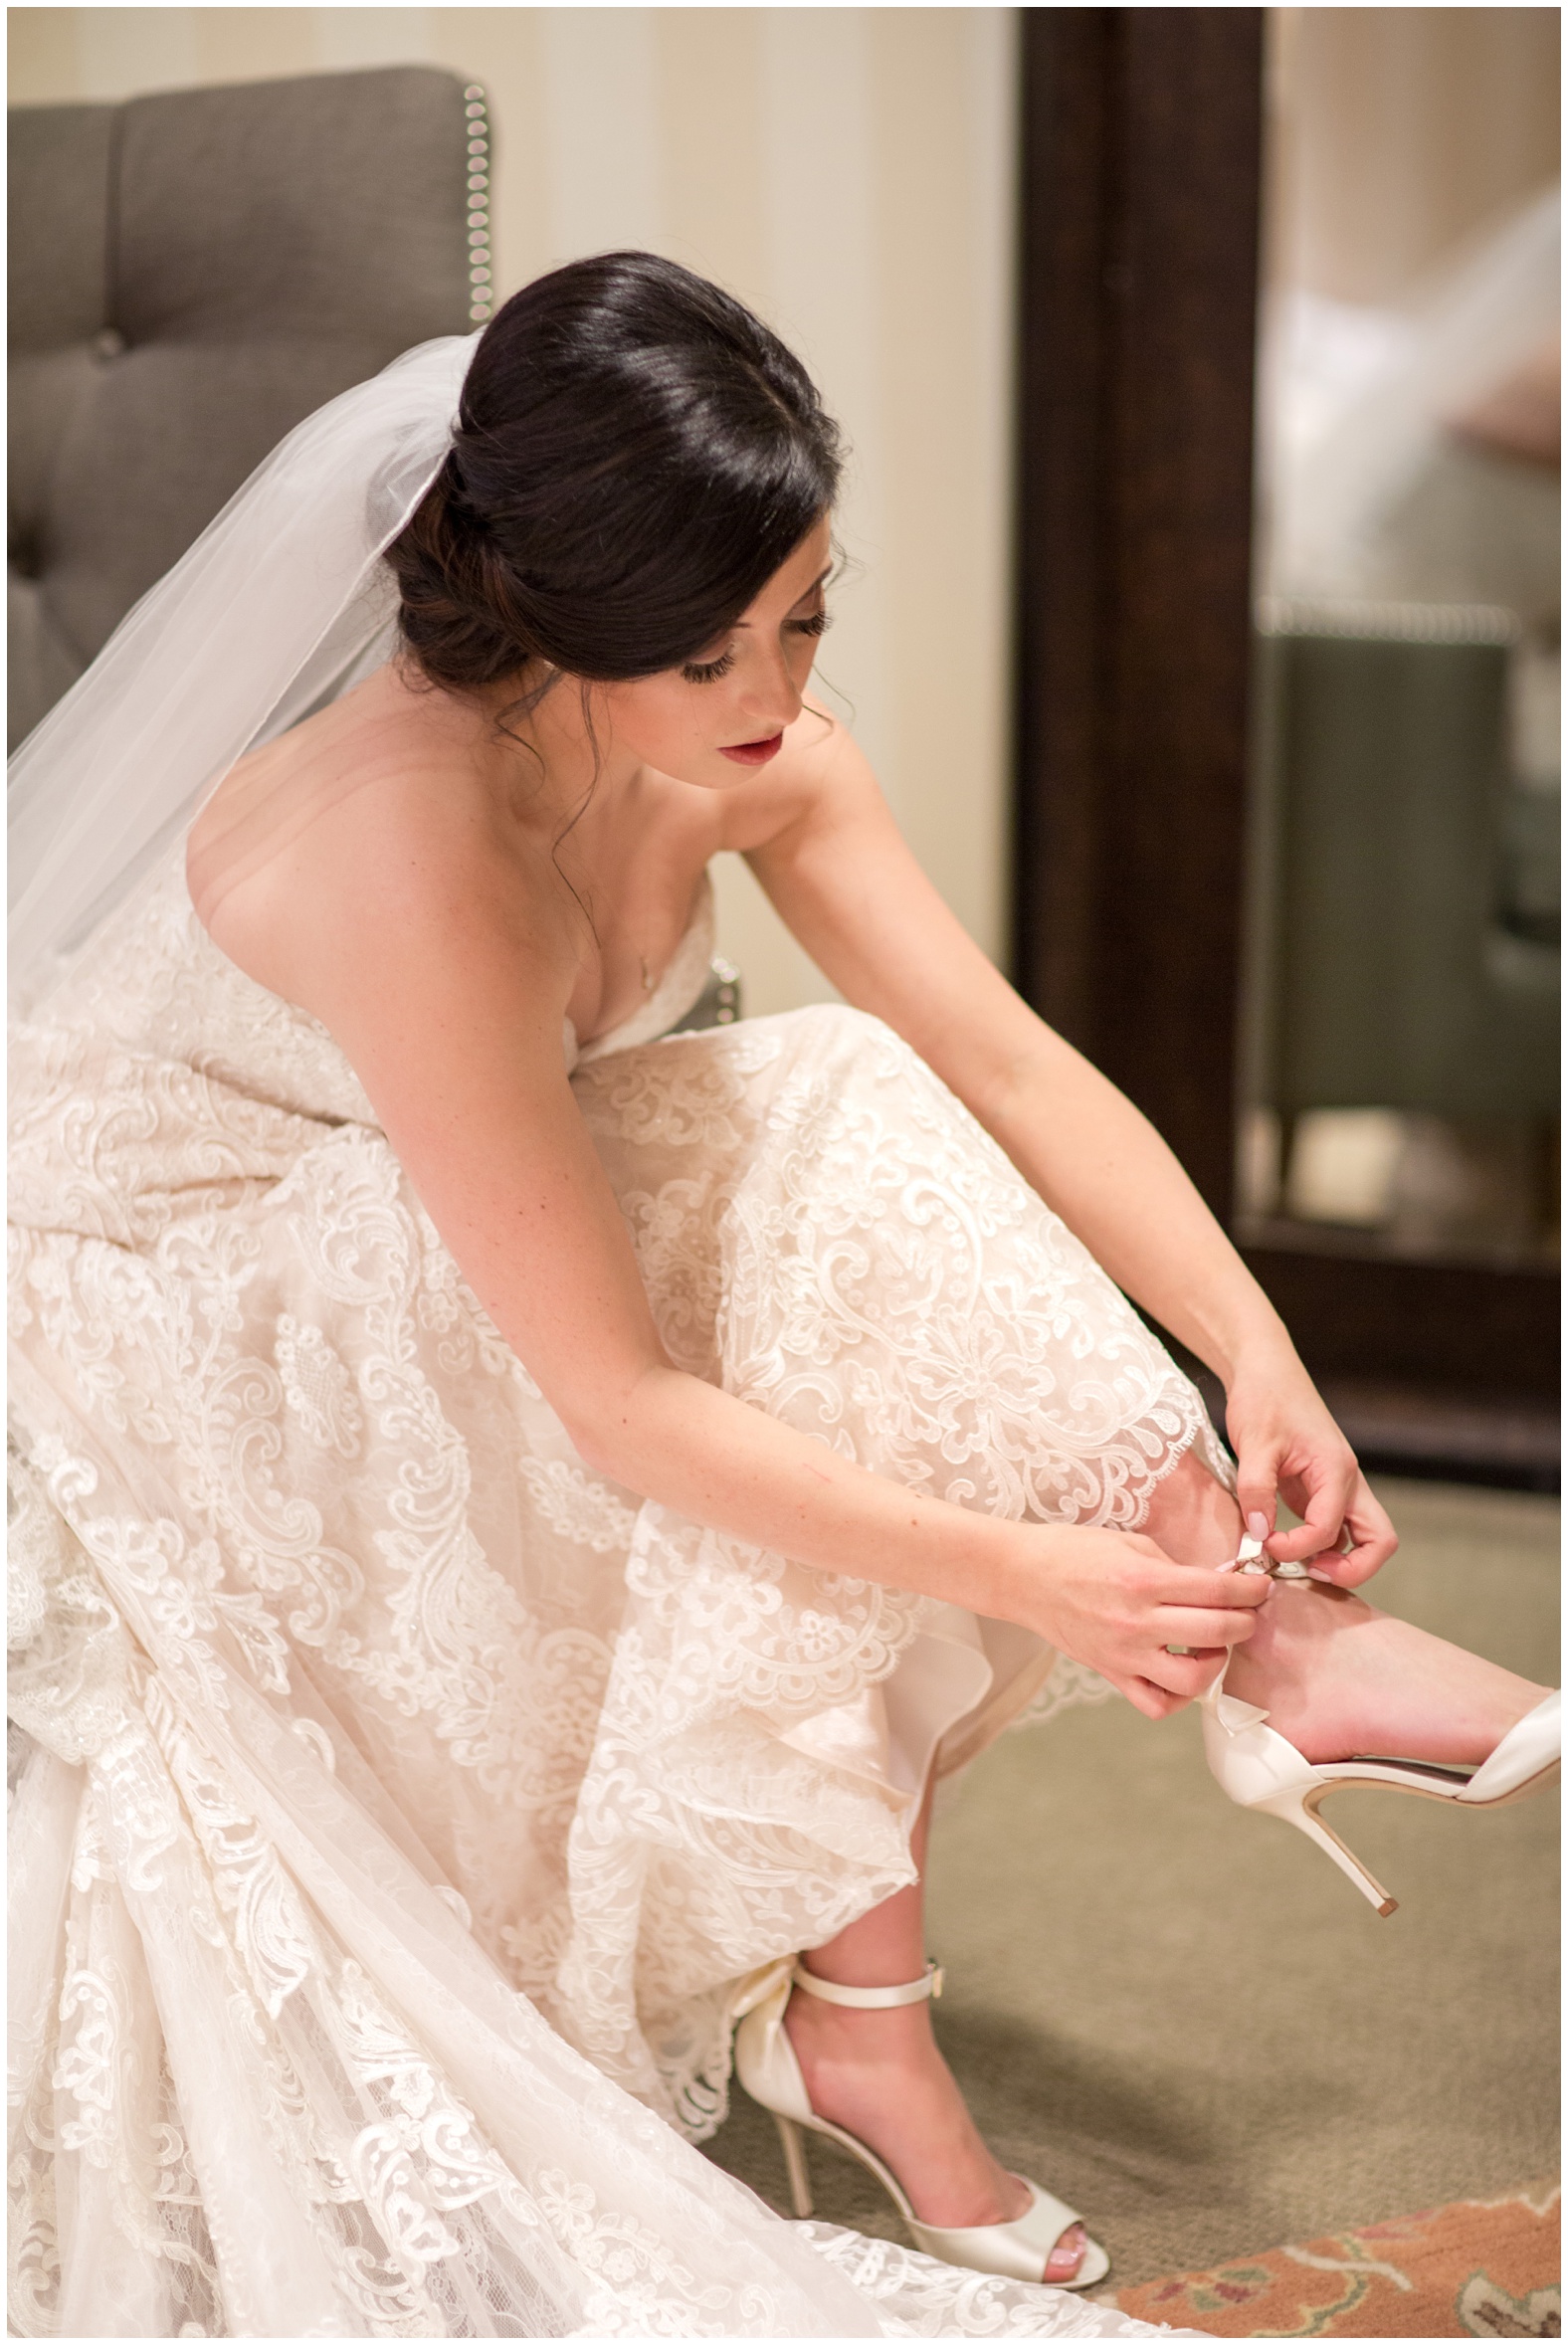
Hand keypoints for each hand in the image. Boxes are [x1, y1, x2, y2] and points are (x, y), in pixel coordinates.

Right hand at [1026, 1524, 1272, 1719]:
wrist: (1023, 1577)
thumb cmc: (1073, 1551)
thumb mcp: (1130, 1543)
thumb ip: (1174, 1567)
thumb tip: (1215, 1585)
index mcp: (1143, 1580)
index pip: (1217, 1591)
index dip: (1251, 1590)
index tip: (1261, 1586)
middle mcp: (1137, 1622)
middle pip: (1218, 1632)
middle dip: (1246, 1620)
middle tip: (1248, 1612)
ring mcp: (1124, 1654)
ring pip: (1193, 1679)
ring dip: (1217, 1662)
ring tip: (1214, 1645)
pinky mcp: (1111, 1674)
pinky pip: (1156, 1703)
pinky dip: (1178, 1696)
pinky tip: (1181, 1672)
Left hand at [1225, 1348, 1396, 1587]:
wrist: (1266, 1372)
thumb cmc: (1264, 1399)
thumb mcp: (1253, 1444)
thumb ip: (1256, 1490)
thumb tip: (1260, 1535)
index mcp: (1336, 1469)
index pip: (1331, 1528)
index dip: (1298, 1547)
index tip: (1263, 1544)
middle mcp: (1347, 1483)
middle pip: (1379, 1541)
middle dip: (1351, 1569)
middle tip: (1308, 1573)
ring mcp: (1339, 1489)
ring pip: (1365, 1539)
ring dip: (1339, 1561)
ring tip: (1296, 1564)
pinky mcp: (1322, 1492)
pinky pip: (1337, 1530)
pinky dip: (1321, 1548)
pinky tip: (1286, 1548)